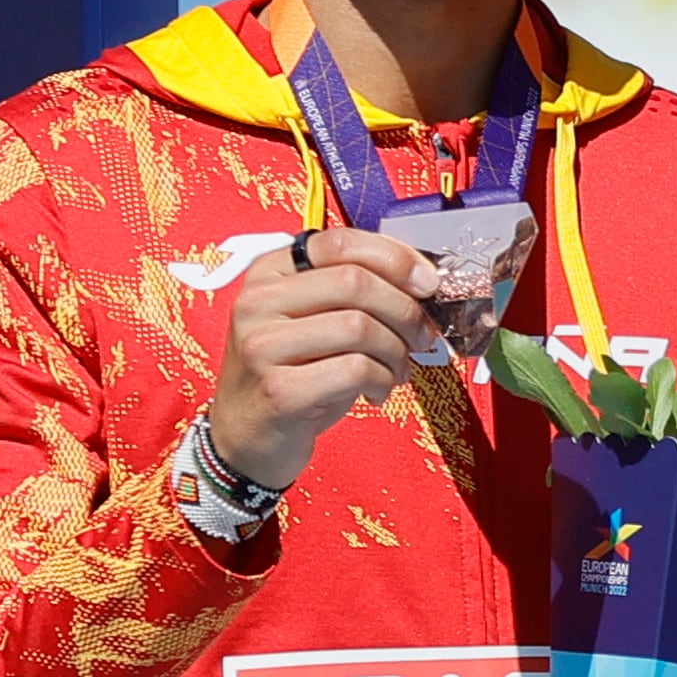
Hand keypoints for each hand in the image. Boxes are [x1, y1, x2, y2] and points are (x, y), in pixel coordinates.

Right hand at [204, 230, 437, 488]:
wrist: (248, 435)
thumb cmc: (297, 371)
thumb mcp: (318, 320)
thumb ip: (357, 292)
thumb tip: (425, 280)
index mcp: (270, 272)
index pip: (340, 242)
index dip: (396, 259)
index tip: (428, 284)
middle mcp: (259, 302)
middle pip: (355, 282)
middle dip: (406, 311)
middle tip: (423, 337)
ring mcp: (263, 346)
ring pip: (360, 326)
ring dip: (397, 351)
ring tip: (397, 369)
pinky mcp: (279, 390)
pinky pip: (356, 370)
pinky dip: (383, 380)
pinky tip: (376, 391)